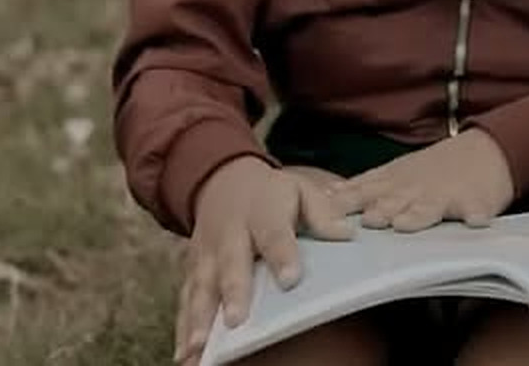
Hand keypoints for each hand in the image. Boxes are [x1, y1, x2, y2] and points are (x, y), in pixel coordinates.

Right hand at [176, 157, 352, 363]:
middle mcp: (230, 235)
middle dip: (233, 293)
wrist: (222, 180)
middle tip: (236, 320)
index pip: (274, 235)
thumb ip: (322, 212)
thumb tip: (346, 234)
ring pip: (202, 287)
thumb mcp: (300, 189)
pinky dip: (183, 326)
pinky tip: (186, 353)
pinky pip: (185, 299)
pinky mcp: (192, 271)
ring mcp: (207, 254)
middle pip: (232, 264)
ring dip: (200, 317)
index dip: (282, 256)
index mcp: (262, 213)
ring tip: (201, 347)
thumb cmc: (271, 194)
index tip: (289, 279)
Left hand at [336, 129, 514, 231]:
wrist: (486, 151)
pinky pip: (476, 210)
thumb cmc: (435, 170)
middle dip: (378, 210)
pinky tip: (474, 222)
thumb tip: (330, 194)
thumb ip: (367, 186)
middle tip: (366, 221)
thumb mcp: (398, 172)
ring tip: (405, 224)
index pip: (365, 191)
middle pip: (393, 201)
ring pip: (428, 207)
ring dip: (415, 215)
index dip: (346, 202)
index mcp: (396, 182)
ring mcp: (445, 194)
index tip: (326, 212)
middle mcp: (416, 188)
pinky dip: (475, 215)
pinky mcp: (475, 201)